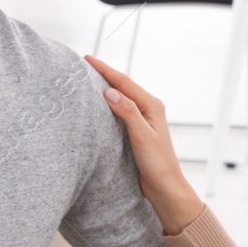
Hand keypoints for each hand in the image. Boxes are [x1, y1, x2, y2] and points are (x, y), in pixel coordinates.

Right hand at [83, 55, 204, 233]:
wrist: (164, 187)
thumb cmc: (157, 163)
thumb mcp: (142, 135)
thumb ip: (127, 111)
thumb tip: (109, 91)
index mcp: (151, 105)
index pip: (124, 82)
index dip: (105, 70)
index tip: (87, 59)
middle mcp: (147, 109)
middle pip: (122, 86)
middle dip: (104, 74)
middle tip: (83, 65)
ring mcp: (142, 119)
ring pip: (120, 97)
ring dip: (105, 87)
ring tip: (87, 79)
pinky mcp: (135, 130)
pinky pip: (119, 110)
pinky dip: (107, 103)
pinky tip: (97, 104)